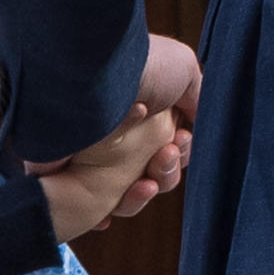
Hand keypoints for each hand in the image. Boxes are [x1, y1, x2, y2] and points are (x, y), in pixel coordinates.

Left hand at [25, 32, 200, 226]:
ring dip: (144, 195)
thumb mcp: (181, 69)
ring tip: (145, 181)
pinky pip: (95, 209)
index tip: (180, 139)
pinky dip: (110, 211)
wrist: (90, 72)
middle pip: (155, 176)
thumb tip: (201, 123)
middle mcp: (123, 138)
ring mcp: (96, 159)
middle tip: (164, 154)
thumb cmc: (139, 64)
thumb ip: (196, 99)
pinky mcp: (72, 178)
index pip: (172, 150)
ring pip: (128, 198)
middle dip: (167, 172)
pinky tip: (121, 197)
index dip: (181, 152)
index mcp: (148, 115)